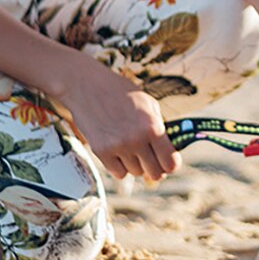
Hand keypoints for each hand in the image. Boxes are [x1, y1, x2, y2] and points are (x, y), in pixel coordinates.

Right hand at [58, 57, 181, 181]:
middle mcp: (136, 139)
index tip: (169, 161)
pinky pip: (119, 173)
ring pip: (137, 173)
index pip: (170, 162)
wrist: (87, 86)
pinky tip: (120, 151)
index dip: (171, 164)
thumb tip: (167, 150)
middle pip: (155, 174)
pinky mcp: (101, 152)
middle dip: (156, 167)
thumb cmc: (119, 91)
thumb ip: (159, 127)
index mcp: (152, 126)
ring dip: (137, 164)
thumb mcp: (149, 103)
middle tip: (151, 158)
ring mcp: (117, 147)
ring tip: (132, 146)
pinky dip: (121, 166)